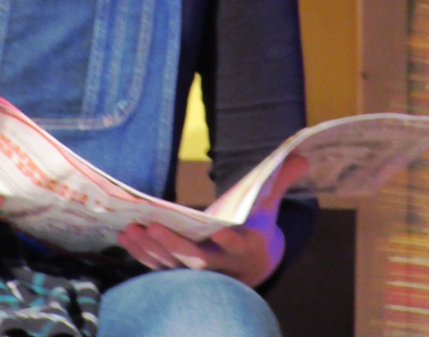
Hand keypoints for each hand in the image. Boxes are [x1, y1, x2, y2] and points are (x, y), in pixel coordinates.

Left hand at [117, 154, 307, 287]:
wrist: (254, 263)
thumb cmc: (257, 224)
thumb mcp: (269, 203)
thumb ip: (280, 180)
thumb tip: (302, 155)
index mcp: (246, 246)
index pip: (238, 244)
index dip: (229, 239)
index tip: (220, 230)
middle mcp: (223, 265)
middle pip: (198, 261)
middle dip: (175, 245)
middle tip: (153, 227)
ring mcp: (201, 273)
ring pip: (174, 266)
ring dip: (151, 250)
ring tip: (130, 229)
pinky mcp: (183, 273)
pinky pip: (161, 267)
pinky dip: (142, 254)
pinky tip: (126, 237)